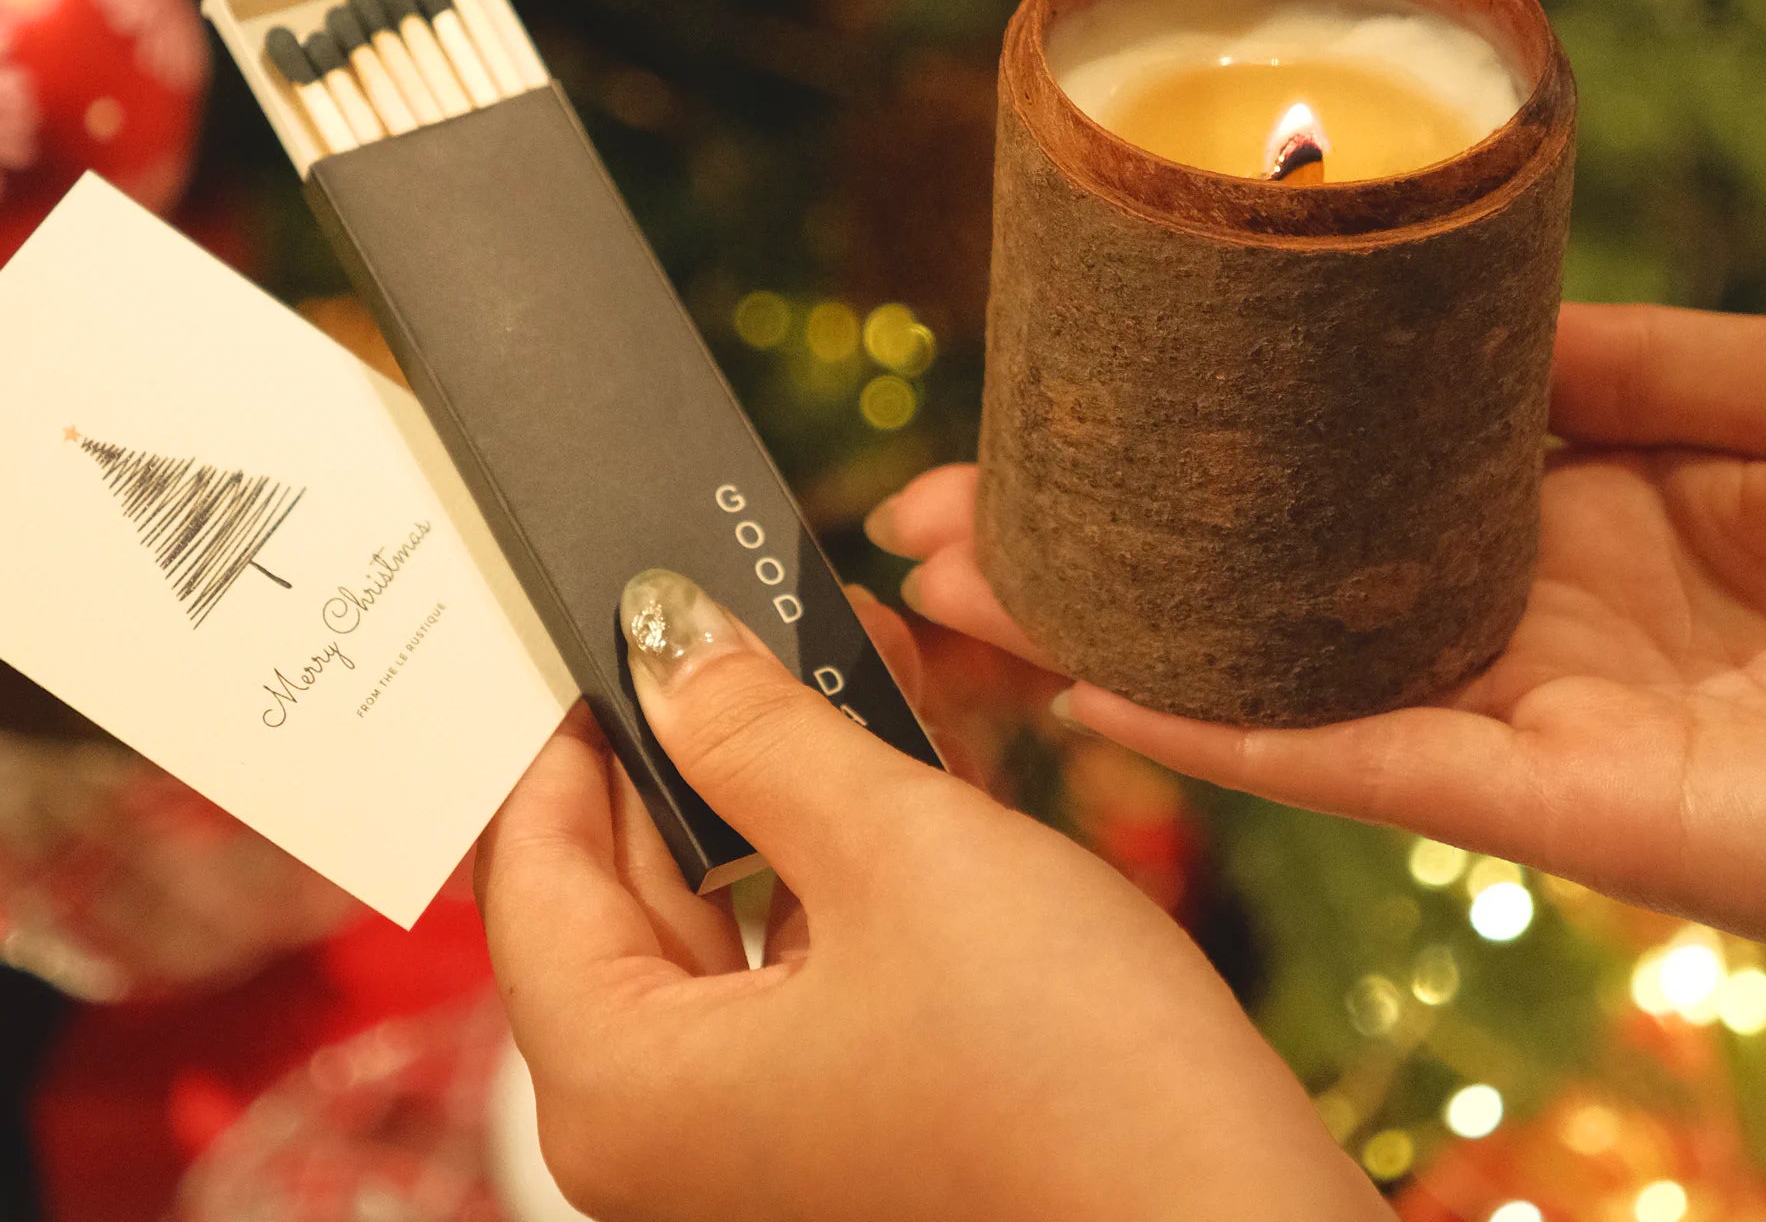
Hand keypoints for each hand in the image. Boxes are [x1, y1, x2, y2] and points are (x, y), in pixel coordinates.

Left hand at [474, 573, 1381, 1221]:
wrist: (1232, 1214)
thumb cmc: (1063, 1061)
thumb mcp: (893, 847)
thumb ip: (757, 729)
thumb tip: (664, 632)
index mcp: (621, 1089)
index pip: (533, 862)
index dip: (574, 720)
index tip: (618, 610)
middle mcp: (661, 1129)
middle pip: (632, 878)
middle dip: (706, 730)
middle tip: (752, 605)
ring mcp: (754, 1129)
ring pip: (730, 901)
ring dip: (790, 771)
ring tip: (854, 646)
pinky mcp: (839, 1112)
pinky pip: (801, 951)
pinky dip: (840, 849)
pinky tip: (901, 738)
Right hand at [873, 303, 1765, 952]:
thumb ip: (1613, 355)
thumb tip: (1447, 302)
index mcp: (1569, 522)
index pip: (1330, 493)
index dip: (1190, 458)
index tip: (1055, 415)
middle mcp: (1526, 630)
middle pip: (1266, 598)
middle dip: (1091, 562)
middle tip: (925, 522)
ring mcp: (1541, 727)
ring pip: (1281, 686)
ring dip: (1108, 642)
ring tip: (955, 595)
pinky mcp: (1582, 817)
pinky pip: (1380, 770)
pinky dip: (1236, 732)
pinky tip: (1101, 685)